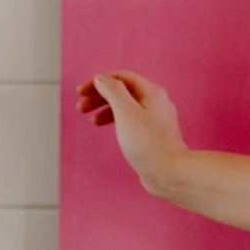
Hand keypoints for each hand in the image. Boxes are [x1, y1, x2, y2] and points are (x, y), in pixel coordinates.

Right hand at [75, 69, 192, 197]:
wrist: (168, 171)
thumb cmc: (147, 143)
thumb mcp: (125, 112)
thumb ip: (113, 91)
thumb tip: (102, 78)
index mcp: (151, 92)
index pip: (121, 77)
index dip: (98, 82)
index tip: (81, 92)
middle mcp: (155, 102)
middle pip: (123, 91)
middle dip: (100, 96)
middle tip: (81, 107)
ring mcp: (155, 118)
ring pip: (126, 106)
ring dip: (106, 109)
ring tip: (91, 120)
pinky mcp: (153, 134)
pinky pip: (131, 120)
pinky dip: (116, 121)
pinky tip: (109, 130)